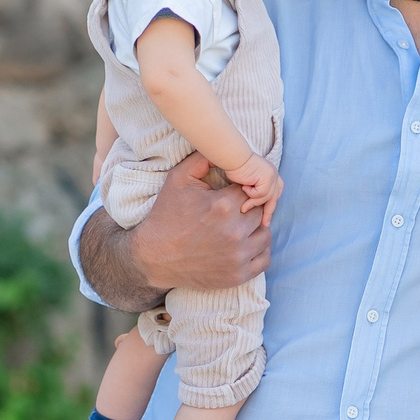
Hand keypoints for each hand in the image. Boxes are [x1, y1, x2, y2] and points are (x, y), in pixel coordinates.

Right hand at [131, 153, 269, 292]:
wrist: (153, 257)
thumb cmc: (166, 216)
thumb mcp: (178, 179)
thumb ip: (203, 158)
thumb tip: (223, 144)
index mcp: (223, 206)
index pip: (250, 190)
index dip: (241, 190)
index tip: (230, 194)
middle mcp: (234, 232)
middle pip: (259, 212)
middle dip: (247, 209)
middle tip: (232, 212)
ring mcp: (237, 256)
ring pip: (265, 235)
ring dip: (255, 229)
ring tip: (238, 227)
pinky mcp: (237, 275)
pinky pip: (264, 259)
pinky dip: (259, 251)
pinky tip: (245, 245)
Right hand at [227, 156, 283, 226]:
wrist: (233, 157)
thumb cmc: (234, 168)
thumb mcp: (247, 182)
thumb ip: (253, 191)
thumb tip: (253, 206)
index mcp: (271, 174)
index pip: (276, 192)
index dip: (271, 204)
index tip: (267, 217)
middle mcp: (274, 174)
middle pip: (274, 198)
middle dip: (269, 212)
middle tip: (265, 224)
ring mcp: (272, 175)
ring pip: (267, 198)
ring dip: (253, 203)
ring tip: (243, 207)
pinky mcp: (267, 177)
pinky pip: (261, 193)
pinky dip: (251, 194)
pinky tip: (243, 187)